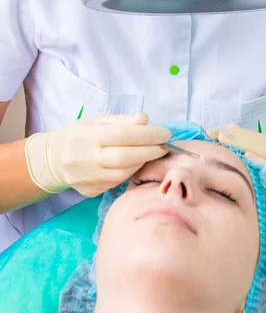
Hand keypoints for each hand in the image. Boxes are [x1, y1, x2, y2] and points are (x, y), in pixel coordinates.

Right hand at [25, 113, 170, 196]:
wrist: (53, 159)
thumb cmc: (80, 134)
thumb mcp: (98, 120)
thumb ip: (123, 121)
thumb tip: (146, 120)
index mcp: (87, 136)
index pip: (123, 135)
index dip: (148, 135)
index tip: (165, 133)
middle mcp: (85, 158)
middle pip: (124, 158)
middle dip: (150, 152)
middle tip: (164, 146)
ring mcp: (86, 178)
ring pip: (122, 174)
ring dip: (142, 164)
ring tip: (153, 154)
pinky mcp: (89, 192)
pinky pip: (115, 184)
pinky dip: (130, 173)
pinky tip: (137, 165)